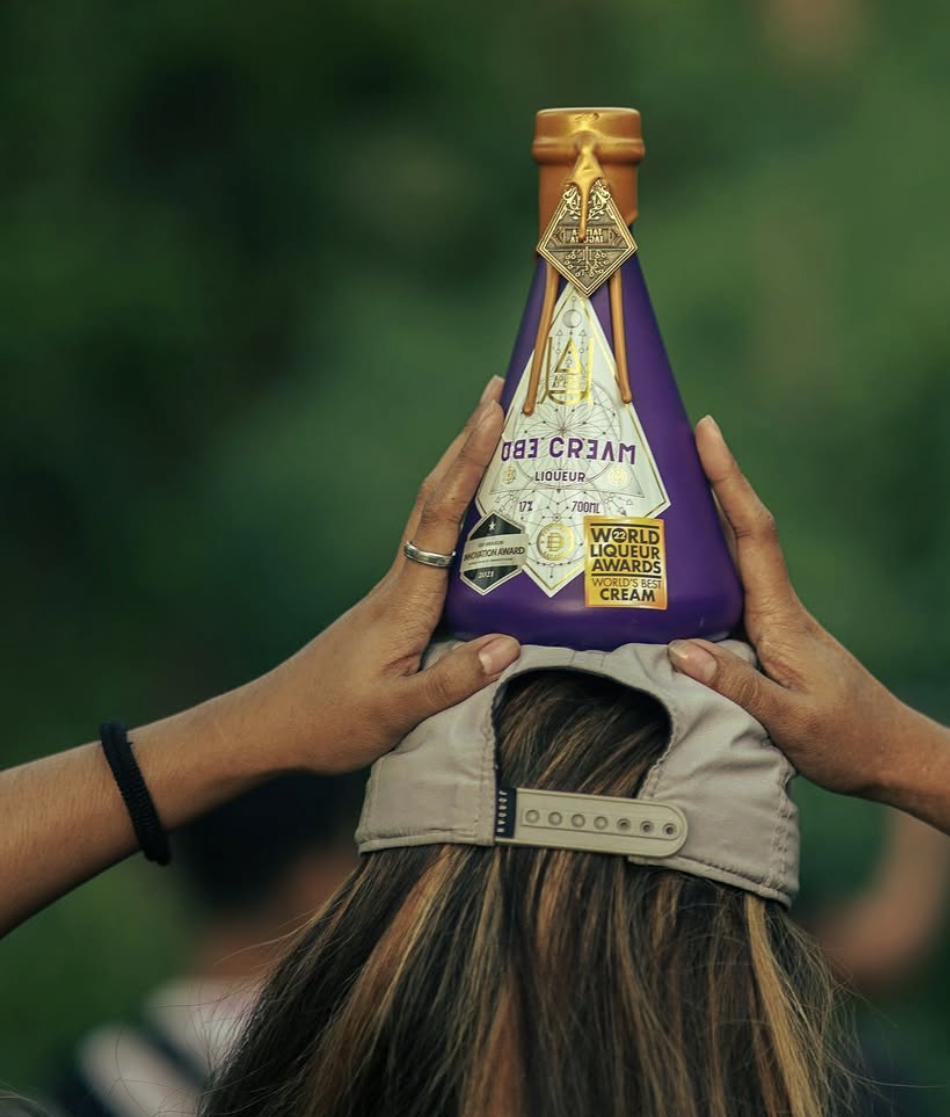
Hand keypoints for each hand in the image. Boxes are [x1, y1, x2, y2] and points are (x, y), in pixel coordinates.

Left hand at [196, 379, 519, 777]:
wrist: (271, 726)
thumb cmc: (328, 722)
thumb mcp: (394, 712)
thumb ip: (452, 680)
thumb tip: (511, 643)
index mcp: (404, 599)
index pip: (443, 515)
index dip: (471, 461)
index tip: (495, 413)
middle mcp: (400, 583)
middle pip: (437, 494)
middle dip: (469, 440)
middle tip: (502, 390)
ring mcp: (397, 591)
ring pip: (435, 513)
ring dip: (465, 467)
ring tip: (499, 430)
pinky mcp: (398, 606)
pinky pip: (437, 542)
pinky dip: (461, 509)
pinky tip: (481, 512)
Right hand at [667, 417, 915, 795]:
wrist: (894, 755)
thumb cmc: (849, 741)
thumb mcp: (791, 721)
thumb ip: (737, 685)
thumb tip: (679, 647)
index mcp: (782, 617)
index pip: (753, 534)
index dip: (728, 480)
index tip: (707, 431)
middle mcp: (777, 609)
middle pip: (740, 531)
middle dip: (709, 482)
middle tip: (667, 440)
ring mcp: (775, 623)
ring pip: (733, 560)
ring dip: (703, 520)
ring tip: (657, 490)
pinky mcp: (770, 643)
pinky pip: (729, 592)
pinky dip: (704, 567)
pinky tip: (674, 571)